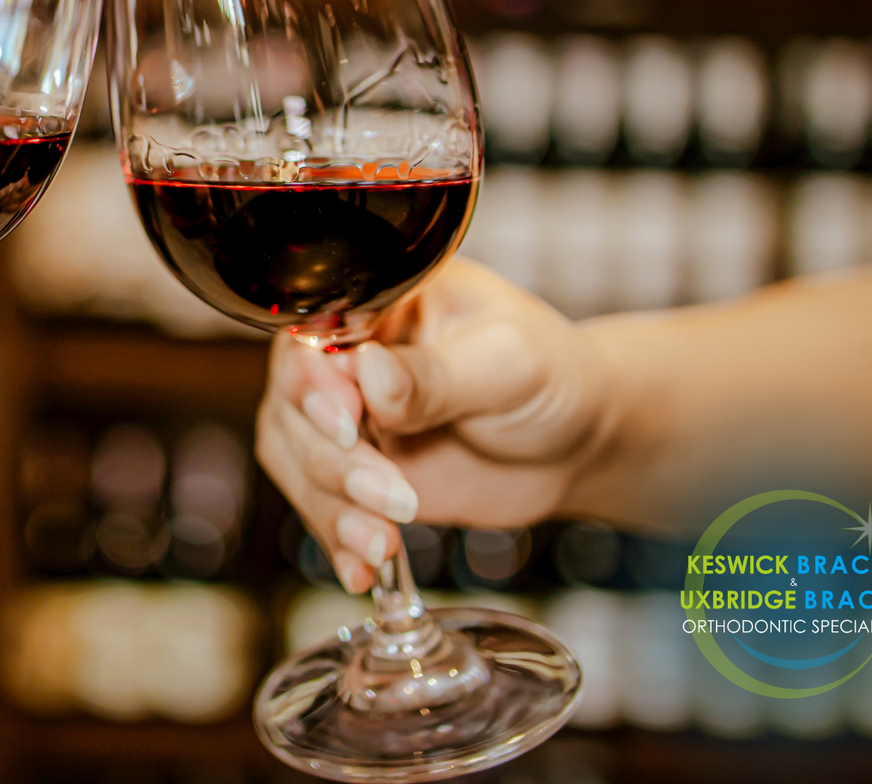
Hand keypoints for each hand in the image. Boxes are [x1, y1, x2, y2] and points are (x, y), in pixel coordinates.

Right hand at [256, 259, 606, 592]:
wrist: (578, 443)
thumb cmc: (552, 379)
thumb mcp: (506, 364)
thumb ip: (436, 374)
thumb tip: (369, 371)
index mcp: (379, 304)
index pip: (312, 335)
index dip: (315, 383)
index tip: (349, 426)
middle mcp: (349, 357)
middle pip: (293, 405)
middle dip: (334, 462)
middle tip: (393, 497)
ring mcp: (349, 417)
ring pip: (294, 458)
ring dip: (332, 507)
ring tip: (382, 542)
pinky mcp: (355, 471)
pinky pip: (318, 503)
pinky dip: (336, 538)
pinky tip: (363, 567)